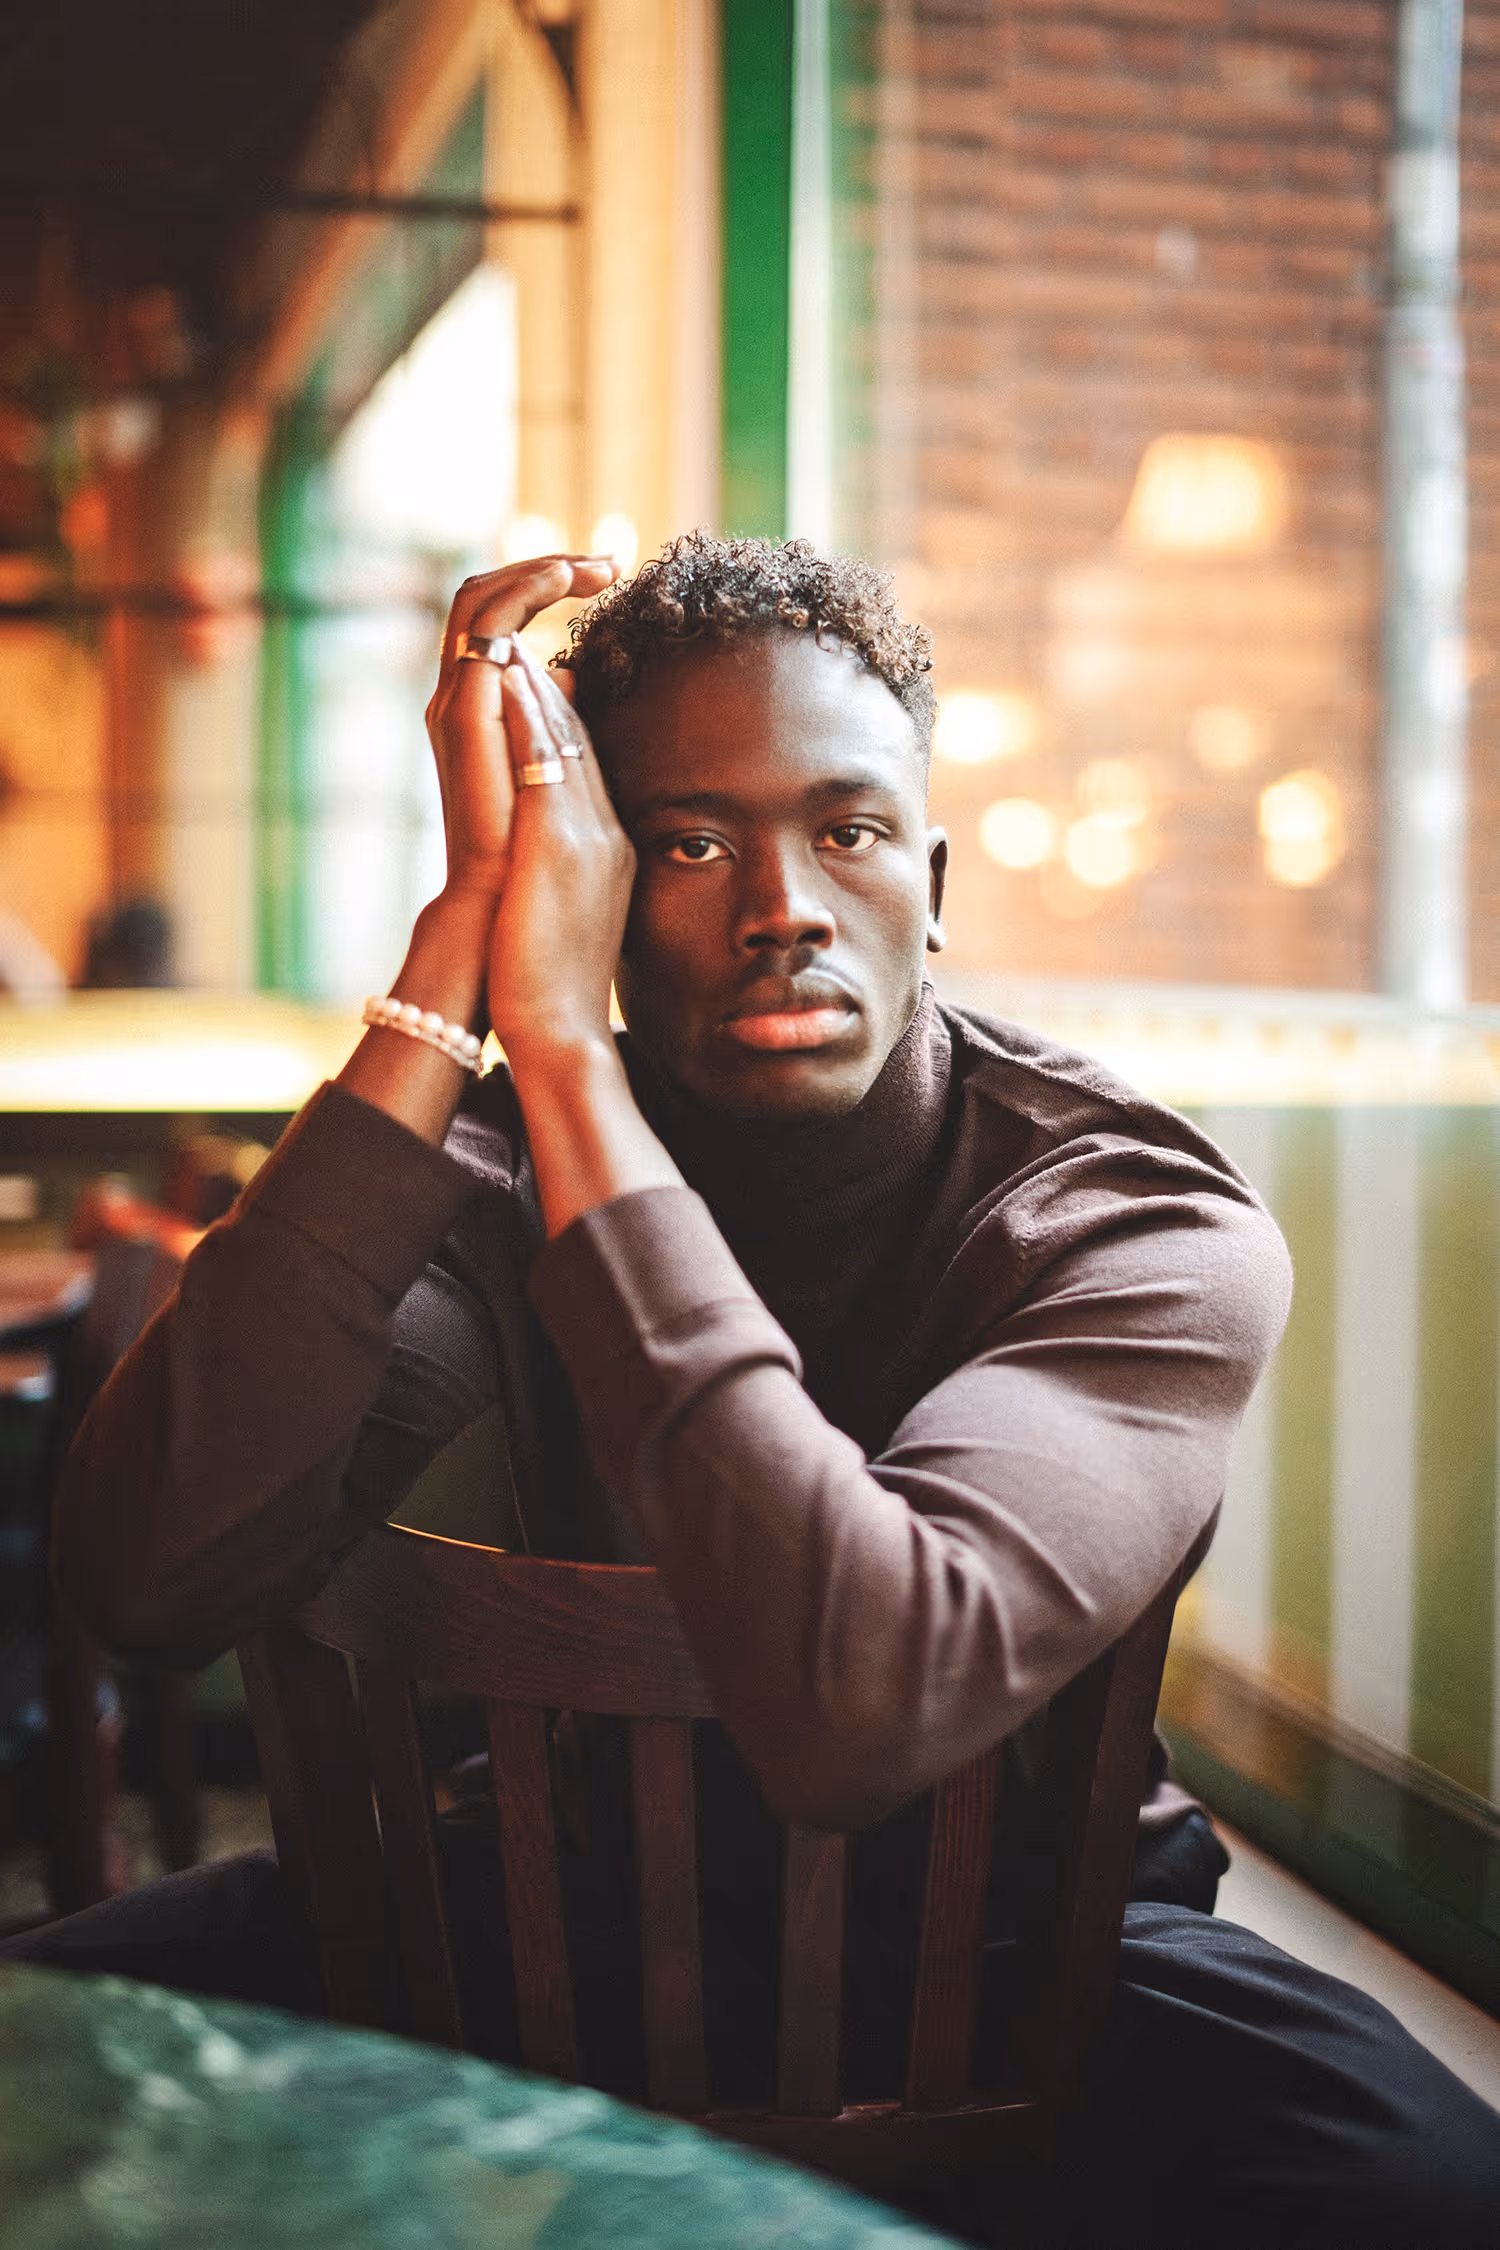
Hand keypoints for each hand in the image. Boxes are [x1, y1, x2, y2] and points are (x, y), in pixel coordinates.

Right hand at [426, 555, 615, 901]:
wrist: (502, 913)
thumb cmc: (533, 864)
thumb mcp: (558, 772)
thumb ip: (557, 721)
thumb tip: (575, 673)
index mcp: (486, 713)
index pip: (508, 625)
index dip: (551, 592)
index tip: (610, 577)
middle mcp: (464, 700)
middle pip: (488, 599)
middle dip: (546, 569)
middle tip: (607, 563)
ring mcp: (459, 704)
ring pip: (481, 598)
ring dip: (539, 569)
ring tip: (595, 566)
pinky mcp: (464, 712)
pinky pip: (487, 626)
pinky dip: (525, 592)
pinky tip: (569, 582)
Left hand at [485, 639, 635, 1060]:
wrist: (563, 1030)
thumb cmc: (557, 985)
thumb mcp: (567, 915)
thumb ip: (564, 869)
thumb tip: (542, 838)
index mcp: (608, 849)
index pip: (585, 764)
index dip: (561, 714)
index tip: (539, 676)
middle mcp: (604, 833)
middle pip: (579, 741)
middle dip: (553, 686)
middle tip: (528, 640)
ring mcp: (585, 836)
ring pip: (565, 739)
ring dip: (538, 683)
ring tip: (514, 635)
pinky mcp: (557, 846)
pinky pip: (546, 761)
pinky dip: (529, 712)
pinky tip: (508, 677)